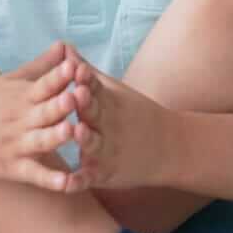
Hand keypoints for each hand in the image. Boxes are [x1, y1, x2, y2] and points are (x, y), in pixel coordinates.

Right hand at [0, 41, 95, 192]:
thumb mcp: (10, 80)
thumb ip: (41, 66)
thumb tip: (65, 45)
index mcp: (22, 96)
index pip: (44, 84)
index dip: (59, 76)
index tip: (75, 65)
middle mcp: (20, 119)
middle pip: (45, 111)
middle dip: (61, 104)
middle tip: (78, 96)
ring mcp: (16, 144)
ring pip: (41, 141)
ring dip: (56, 136)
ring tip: (72, 132)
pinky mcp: (12, 168)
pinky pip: (33, 174)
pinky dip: (49, 179)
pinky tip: (66, 183)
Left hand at [60, 48, 175, 191]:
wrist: (169, 148)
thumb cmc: (133, 115)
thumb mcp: (113, 92)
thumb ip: (86, 73)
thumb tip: (64, 48)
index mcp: (108, 103)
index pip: (95, 87)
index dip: (86, 79)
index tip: (77, 69)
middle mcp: (108, 126)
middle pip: (95, 113)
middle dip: (86, 103)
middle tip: (76, 93)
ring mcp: (107, 150)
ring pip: (94, 144)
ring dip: (85, 138)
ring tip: (77, 131)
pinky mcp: (105, 174)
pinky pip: (89, 178)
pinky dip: (79, 181)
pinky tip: (66, 184)